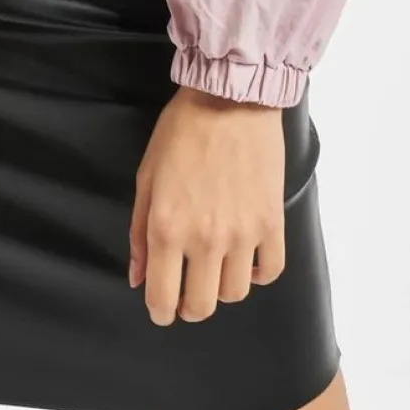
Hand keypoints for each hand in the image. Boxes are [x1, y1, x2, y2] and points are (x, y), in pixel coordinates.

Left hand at [128, 86, 286, 324]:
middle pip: (201, 306)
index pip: (163, 297)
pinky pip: (269, 271)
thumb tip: (138, 277)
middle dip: (189, 307)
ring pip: (235, 294)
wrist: (230, 98)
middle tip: (187, 293)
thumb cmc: (182, 130)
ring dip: (221, 288)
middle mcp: (205, 238)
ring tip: (215, 267)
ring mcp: (242, 234)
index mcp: (168, 227)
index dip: (159, 310)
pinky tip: (246, 259)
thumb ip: (139, 231)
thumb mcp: (146, 175)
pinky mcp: (272, 223)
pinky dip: (257, 274)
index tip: (161, 308)